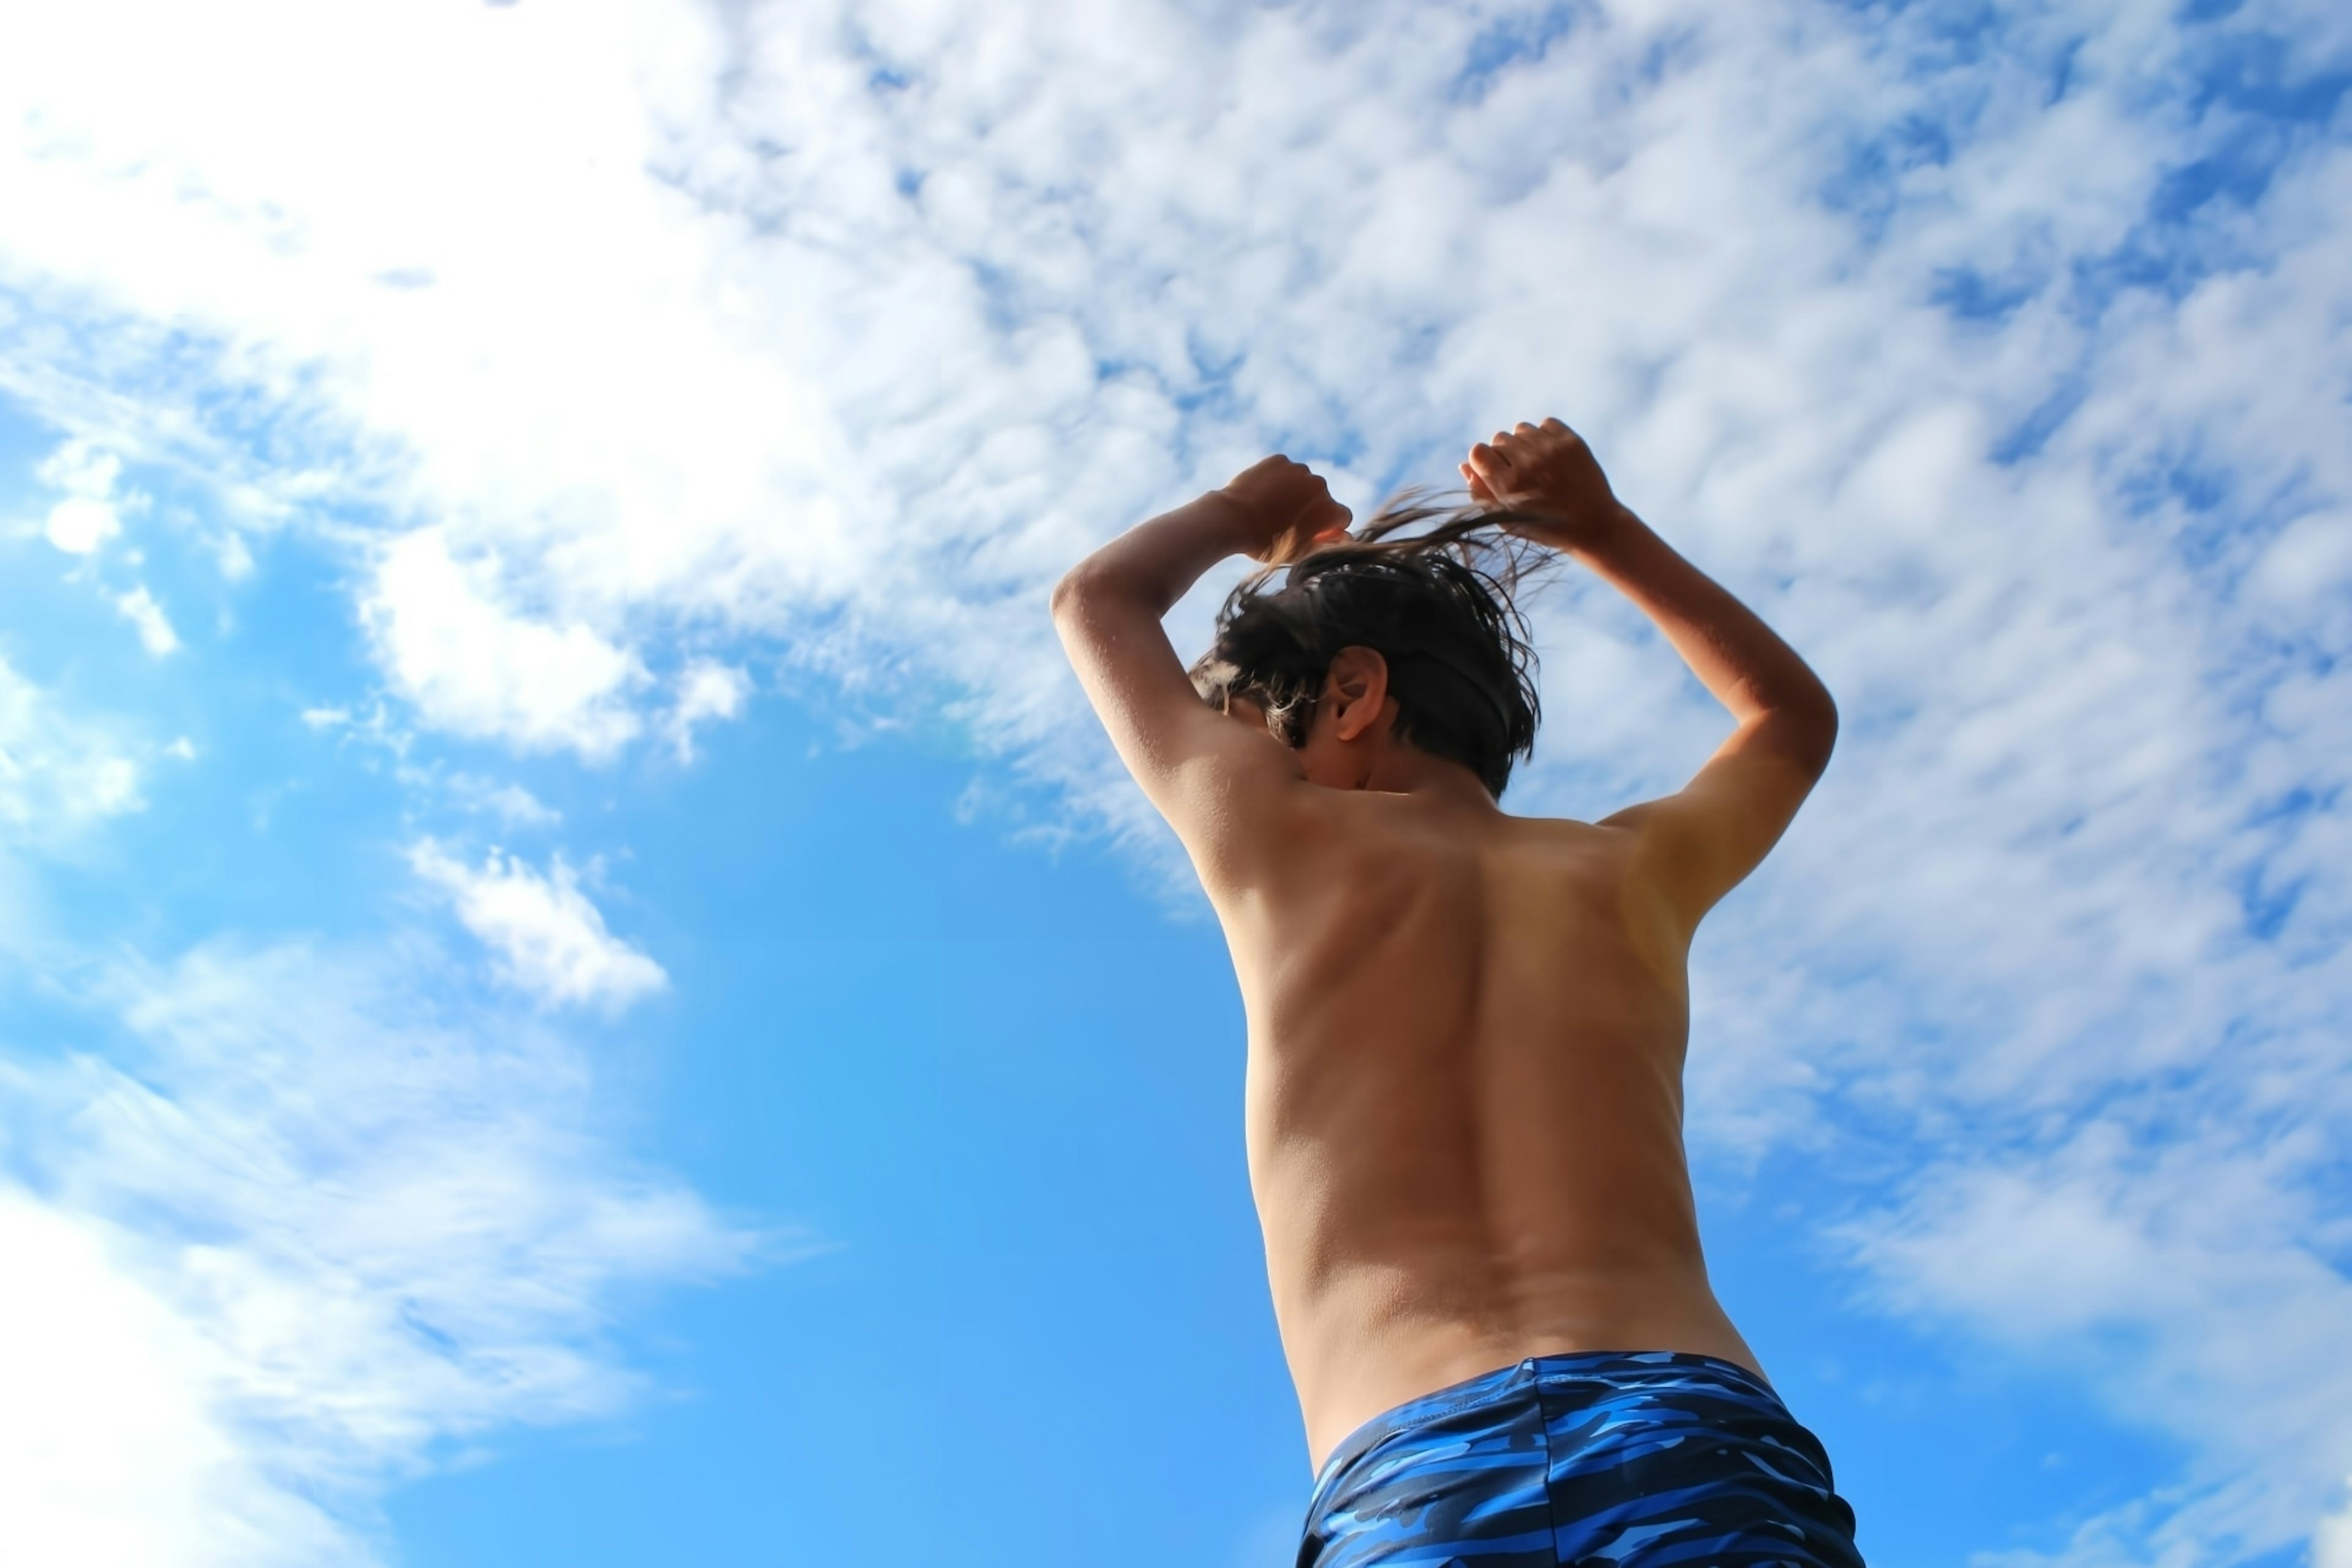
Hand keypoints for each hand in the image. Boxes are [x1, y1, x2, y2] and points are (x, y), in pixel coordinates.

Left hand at [1215, 455, 1352, 563]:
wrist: (1233, 519)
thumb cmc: (1267, 543)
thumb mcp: (1300, 553)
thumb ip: (1328, 546)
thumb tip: (1347, 538)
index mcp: (1329, 509)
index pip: (1342, 516)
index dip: (1329, 527)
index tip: (1313, 533)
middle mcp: (1319, 484)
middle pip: (1322, 497)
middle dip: (1311, 508)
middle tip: (1287, 520)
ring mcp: (1298, 469)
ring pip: (1303, 482)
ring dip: (1295, 492)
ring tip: (1272, 507)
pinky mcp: (1278, 460)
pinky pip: (1284, 470)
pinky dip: (1277, 479)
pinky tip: (1263, 493)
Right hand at [1460, 418, 1627, 550]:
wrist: (1593, 526)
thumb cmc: (1544, 527)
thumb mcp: (1506, 520)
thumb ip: (1481, 493)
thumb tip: (1464, 465)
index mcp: (1507, 485)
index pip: (1478, 451)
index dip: (1482, 461)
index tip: (1493, 471)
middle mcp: (1527, 463)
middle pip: (1499, 438)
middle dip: (1504, 453)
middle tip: (1520, 473)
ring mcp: (1550, 450)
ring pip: (1521, 428)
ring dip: (1524, 443)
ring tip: (1536, 463)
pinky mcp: (1571, 441)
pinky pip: (1546, 423)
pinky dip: (1545, 435)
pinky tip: (1551, 455)